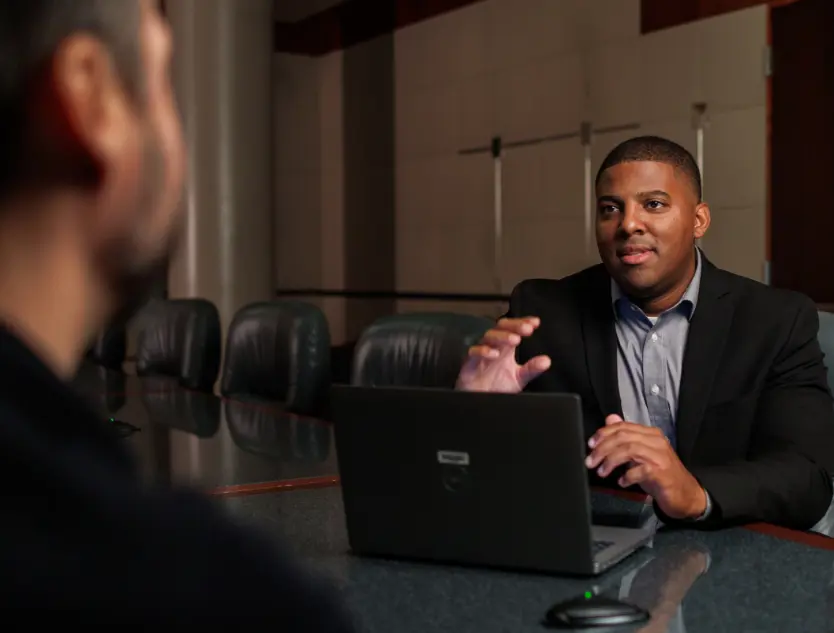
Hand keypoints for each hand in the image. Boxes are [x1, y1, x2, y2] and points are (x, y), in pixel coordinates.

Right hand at [455, 317, 550, 392]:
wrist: (481, 401)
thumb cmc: (496, 386)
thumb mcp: (519, 378)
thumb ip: (532, 369)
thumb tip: (546, 361)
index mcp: (505, 348)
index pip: (513, 329)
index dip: (523, 323)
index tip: (535, 322)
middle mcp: (493, 347)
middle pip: (501, 327)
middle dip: (514, 326)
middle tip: (527, 328)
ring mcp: (481, 353)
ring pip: (488, 336)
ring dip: (502, 336)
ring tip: (515, 340)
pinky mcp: (469, 363)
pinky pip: (473, 352)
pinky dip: (482, 351)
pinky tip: (494, 354)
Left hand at [586, 415, 706, 519]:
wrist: (685, 494)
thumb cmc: (659, 474)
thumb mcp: (639, 454)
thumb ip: (625, 438)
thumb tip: (610, 419)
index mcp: (650, 434)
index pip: (623, 426)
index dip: (603, 433)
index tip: (590, 444)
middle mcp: (656, 441)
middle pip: (623, 437)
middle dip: (602, 448)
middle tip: (590, 461)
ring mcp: (660, 456)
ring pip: (629, 450)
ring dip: (611, 461)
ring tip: (602, 472)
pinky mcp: (662, 472)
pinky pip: (639, 470)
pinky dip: (627, 476)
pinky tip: (622, 482)